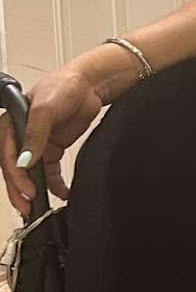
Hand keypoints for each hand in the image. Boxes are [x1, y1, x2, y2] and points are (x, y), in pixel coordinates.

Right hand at [1, 64, 103, 214]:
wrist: (90, 84)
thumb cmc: (63, 86)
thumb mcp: (45, 108)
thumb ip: (35, 134)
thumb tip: (26, 160)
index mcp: (11, 126)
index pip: (8, 157)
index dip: (16, 176)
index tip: (27, 190)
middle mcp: (21, 137)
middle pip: (17, 169)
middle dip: (20, 190)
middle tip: (27, 207)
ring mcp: (38, 144)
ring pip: (32, 173)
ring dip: (35, 190)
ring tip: (39, 207)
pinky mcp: (54, 148)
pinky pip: (51, 171)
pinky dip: (54, 184)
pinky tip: (60, 193)